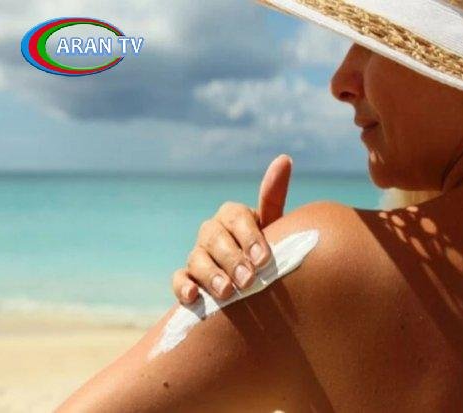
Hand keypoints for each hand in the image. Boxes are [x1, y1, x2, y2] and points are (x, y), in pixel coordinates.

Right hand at [172, 154, 292, 302]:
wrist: (256, 282)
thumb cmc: (265, 249)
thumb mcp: (273, 225)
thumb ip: (273, 196)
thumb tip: (284, 158)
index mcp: (233, 216)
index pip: (236, 217)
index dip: (249, 237)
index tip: (264, 258)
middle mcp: (212, 232)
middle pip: (215, 238)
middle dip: (232, 259)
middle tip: (249, 280)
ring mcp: (198, 255)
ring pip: (197, 259)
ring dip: (211, 275)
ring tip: (227, 292)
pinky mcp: (187, 279)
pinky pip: (178, 279)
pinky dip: (182, 286)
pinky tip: (193, 297)